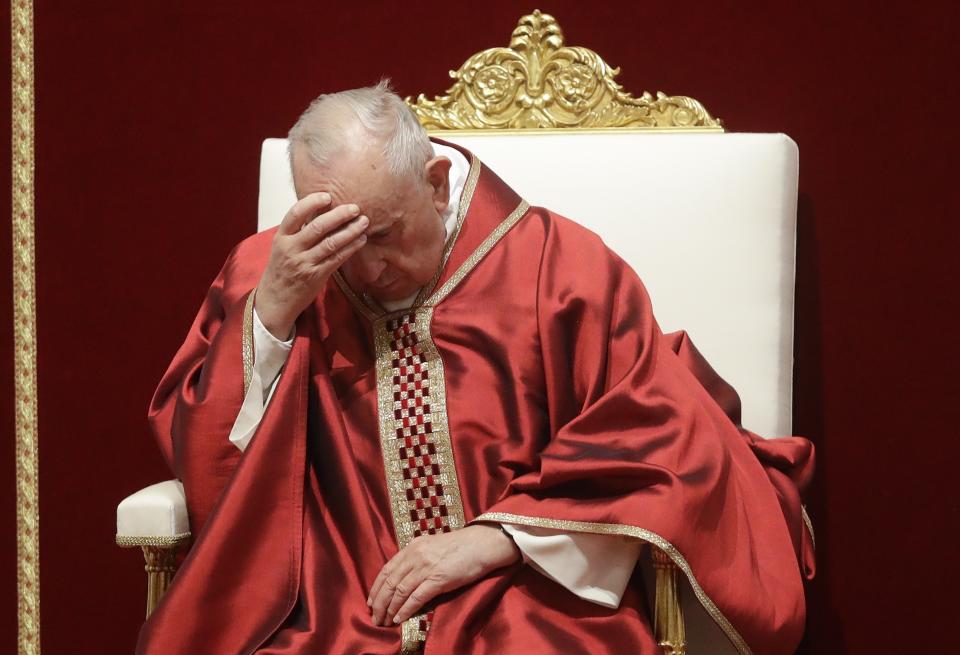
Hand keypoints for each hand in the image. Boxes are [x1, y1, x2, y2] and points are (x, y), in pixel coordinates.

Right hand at [255, 192, 368, 338]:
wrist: (275, 300)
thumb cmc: (281, 269)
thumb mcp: (281, 247)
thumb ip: (298, 231)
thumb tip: (321, 212)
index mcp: (281, 237)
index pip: (295, 213)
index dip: (312, 202)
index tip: (328, 196)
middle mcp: (291, 249)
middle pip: (318, 226)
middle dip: (339, 215)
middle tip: (355, 208)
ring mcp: (304, 263)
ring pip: (331, 242)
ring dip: (350, 231)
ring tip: (364, 222)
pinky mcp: (316, 276)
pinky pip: (337, 258)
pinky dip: (351, 247)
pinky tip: (361, 240)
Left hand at [368, 523, 520, 625]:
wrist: (482, 544)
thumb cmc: (461, 546)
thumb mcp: (433, 546)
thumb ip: (418, 557)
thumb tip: (405, 576)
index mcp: (413, 547)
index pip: (387, 569)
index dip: (376, 587)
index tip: (371, 601)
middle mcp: (416, 555)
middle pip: (390, 582)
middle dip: (379, 602)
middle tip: (375, 617)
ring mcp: (426, 567)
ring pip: (400, 591)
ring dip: (390, 609)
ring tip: (385, 621)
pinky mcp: (438, 579)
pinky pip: (416, 597)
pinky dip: (405, 609)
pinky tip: (399, 618)